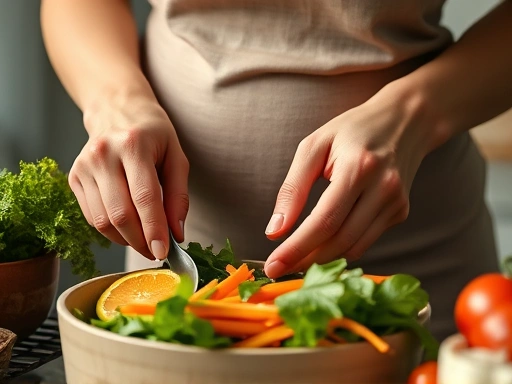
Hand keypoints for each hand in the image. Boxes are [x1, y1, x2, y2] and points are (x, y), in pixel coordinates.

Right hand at [69, 93, 188, 259]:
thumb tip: (176, 233)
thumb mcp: (177, 156)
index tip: (163, 252)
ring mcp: (84, 166)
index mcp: (134, 145)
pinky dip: (112, 231)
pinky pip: (92, 216)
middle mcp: (103, 154)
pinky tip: (127, 228)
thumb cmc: (153, 134)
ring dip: (126, 240)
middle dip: (140, 241)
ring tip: (144, 241)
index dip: (154, 229)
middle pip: (120, 214)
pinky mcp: (74, 177)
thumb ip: (179, 196)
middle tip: (156, 252)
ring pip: (103, 221)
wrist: (117, 109)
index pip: (144, 198)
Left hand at [264, 84, 434, 277]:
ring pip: (354, 248)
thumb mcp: (314, 147)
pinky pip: (365, 241)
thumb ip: (293, 189)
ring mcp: (396, 203)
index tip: (273, 265)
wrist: (404, 120)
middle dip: (305, 261)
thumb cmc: (353, 129)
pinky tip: (321, 246)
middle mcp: (383, 189)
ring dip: (322, 261)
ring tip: (294, 261)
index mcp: (359, 168)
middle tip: (278, 269)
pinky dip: (340, 249)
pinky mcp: (400, 212)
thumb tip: (275, 230)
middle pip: (340, 241)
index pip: (324, 222)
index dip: (297, 248)